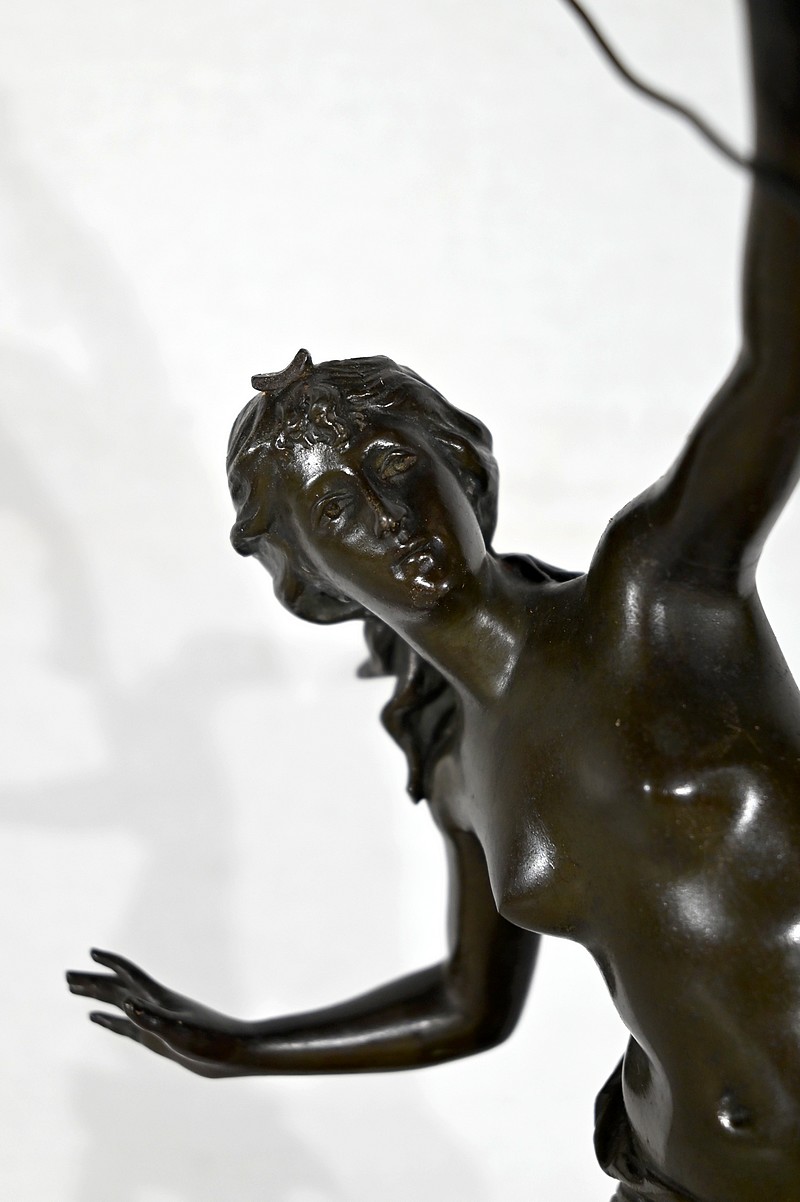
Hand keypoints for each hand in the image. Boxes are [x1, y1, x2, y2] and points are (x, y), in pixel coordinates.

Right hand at [67, 949, 248, 1076]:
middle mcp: (154, 1006)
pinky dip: (107, 1020)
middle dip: (92, 981)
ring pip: (117, 1004)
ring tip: (74, 989)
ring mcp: (153, 1021)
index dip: (111, 963)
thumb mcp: (180, 1032)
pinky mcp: (154, 1038)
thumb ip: (153, 1019)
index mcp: (159, 999)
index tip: (91, 953)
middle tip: (66, 976)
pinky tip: (95, 1018)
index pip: (130, 975)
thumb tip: (128, 1004)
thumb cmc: (211, 1041)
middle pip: (117, 987)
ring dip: (96, 996)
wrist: (233, 1053)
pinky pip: (123, 1026)